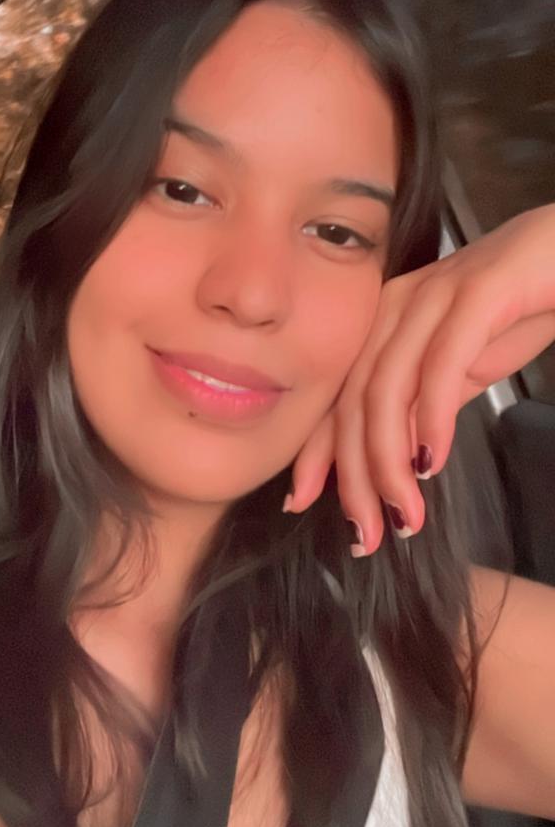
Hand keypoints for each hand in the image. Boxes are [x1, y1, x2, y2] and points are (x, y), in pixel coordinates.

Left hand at [288, 204, 554, 554]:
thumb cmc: (524, 305)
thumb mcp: (465, 367)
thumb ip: (425, 405)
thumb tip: (396, 460)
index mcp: (384, 322)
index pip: (337, 394)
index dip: (317, 452)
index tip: (302, 504)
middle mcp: (397, 304)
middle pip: (355, 399)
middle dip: (354, 476)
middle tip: (366, 534)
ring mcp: (435, 294)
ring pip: (388, 387)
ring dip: (389, 462)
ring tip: (403, 514)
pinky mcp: (480, 291)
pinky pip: (441, 362)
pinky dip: (431, 417)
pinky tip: (432, 461)